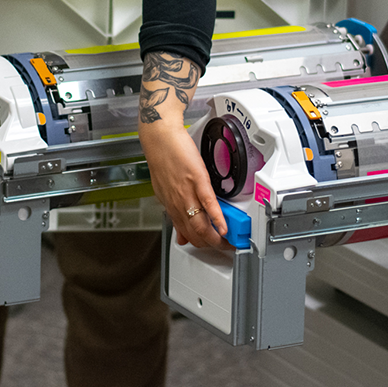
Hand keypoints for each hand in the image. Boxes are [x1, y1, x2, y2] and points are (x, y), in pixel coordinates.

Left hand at [139, 118, 230, 249]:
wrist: (159, 138)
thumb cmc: (163, 159)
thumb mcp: (164, 190)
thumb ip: (174, 211)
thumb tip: (180, 232)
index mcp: (172, 206)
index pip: (187, 235)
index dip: (201, 245)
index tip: (212, 247)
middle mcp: (178, 203)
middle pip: (195, 234)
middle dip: (212, 245)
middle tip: (225, 248)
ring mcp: (187, 192)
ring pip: (200, 224)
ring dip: (216, 238)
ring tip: (228, 242)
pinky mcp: (196, 179)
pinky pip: (208, 203)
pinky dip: (217, 218)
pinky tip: (224, 226)